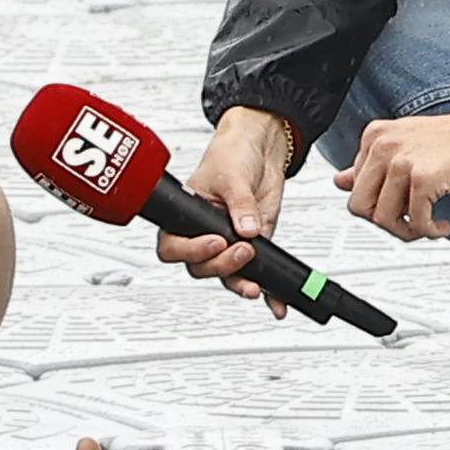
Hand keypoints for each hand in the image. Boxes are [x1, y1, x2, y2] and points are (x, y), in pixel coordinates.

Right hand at [161, 106, 298, 293]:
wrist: (260, 149)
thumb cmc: (231, 154)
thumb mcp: (232, 175)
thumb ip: (240, 204)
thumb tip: (248, 229)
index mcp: (184, 217)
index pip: (174, 247)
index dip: (192, 251)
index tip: (215, 242)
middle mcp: (203, 234)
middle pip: (202, 267)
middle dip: (222, 265)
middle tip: (243, 250)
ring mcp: (229, 243)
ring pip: (226, 275)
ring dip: (241, 282)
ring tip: (256, 283)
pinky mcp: (253, 246)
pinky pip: (255, 273)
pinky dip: (267, 290)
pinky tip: (276, 301)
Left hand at [341, 95, 449, 242]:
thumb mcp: (409, 146)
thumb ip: (372, 165)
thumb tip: (340, 181)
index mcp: (375, 136)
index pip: (354, 187)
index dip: (378, 205)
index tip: (401, 208)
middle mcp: (384, 145)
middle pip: (360, 206)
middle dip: (386, 223)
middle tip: (412, 223)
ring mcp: (402, 161)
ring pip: (382, 219)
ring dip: (407, 231)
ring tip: (429, 225)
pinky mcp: (424, 178)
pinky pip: (414, 222)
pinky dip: (430, 231)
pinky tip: (444, 225)